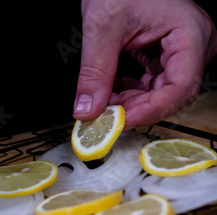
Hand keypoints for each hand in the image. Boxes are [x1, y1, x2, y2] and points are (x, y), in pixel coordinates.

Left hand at [74, 0, 216, 129]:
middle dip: (134, 107)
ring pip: (158, 91)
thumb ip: (95, 72)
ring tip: (101, 101)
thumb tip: (87, 110)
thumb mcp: (102, 28)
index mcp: (190, 33)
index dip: (150, 109)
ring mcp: (180, 49)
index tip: (119, 121)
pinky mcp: (165, 53)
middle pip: (169, 93)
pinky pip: (150, 81)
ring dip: (128, 101)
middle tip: (102, 116)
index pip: (180, 86)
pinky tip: (108, 91)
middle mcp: (193, 44)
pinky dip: (128, 90)